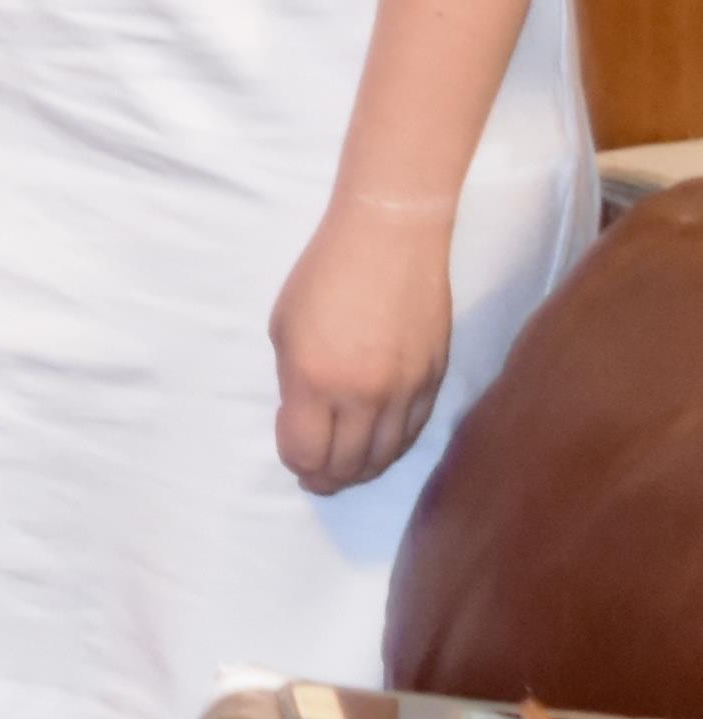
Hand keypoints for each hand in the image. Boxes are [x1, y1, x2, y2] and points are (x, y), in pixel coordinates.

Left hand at [268, 200, 455, 494]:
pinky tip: (377, 448)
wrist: (390, 240)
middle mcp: (361, 395)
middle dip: (325, 477)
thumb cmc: (323, 275)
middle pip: (346, 465)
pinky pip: (412, 434)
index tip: (292, 457)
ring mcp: (403, 392)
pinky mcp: (434, 382)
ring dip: (360, 470)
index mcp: (313, 379)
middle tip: (315, 478)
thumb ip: (294, 380)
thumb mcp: (284, 327)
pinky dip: (391, 449)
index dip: (295, 462)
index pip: (306, 451)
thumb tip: (305, 419)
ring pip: (384, 456)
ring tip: (344, 470)